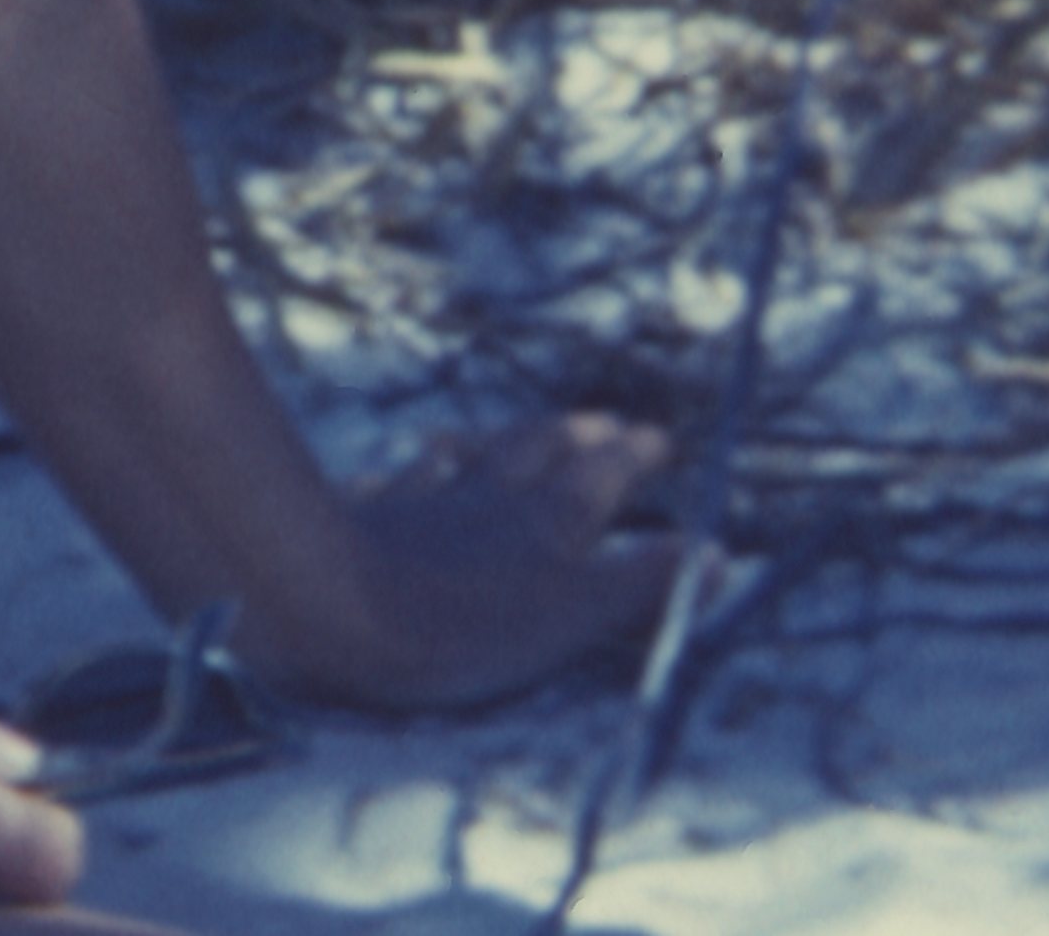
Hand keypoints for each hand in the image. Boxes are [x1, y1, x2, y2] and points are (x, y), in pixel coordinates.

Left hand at [239, 410, 680, 713]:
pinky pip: (395, 484)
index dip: (628, 459)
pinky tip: (402, 465)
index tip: (655, 436)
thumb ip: (643, 585)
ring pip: (469, 461)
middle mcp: (484, 503)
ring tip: (512, 432)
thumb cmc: (460, 627)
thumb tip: (720, 554)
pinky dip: (412, 471)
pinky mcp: (362, 521)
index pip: (598, 481)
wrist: (328, 604)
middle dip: (574, 440)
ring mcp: (420, 507)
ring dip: (499, 444)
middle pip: (536, 458)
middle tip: (603, 421)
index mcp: (543, 526)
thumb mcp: (572, 615)